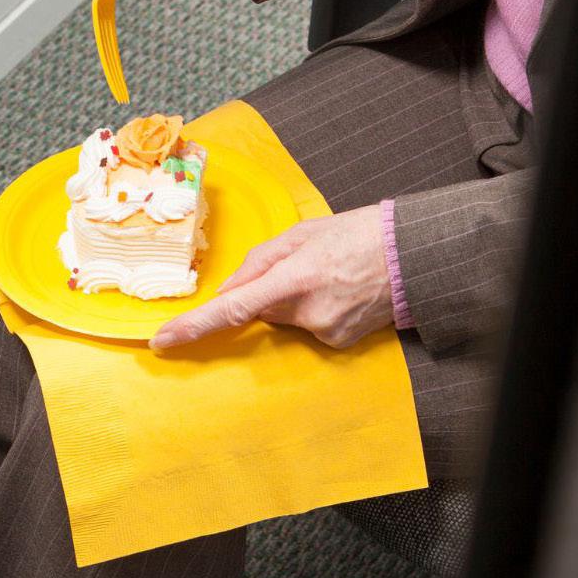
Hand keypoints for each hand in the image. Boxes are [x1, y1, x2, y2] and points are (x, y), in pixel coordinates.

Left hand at [152, 205, 393, 349]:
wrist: (413, 256)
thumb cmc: (357, 234)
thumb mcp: (301, 234)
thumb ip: (258, 262)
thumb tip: (226, 291)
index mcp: (294, 276)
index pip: (231, 309)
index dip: (194, 326)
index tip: (164, 340)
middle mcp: (307, 310)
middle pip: (261, 310)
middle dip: (270, 292)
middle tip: (304, 267)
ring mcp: (324, 331)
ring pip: (284, 320)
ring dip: (294, 301)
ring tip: (329, 276)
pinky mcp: (338, 343)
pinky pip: (308, 328)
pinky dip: (315, 312)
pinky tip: (340, 293)